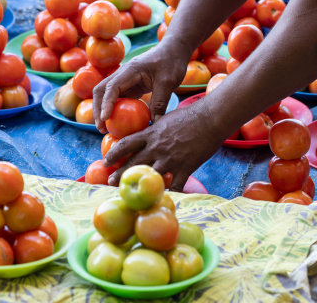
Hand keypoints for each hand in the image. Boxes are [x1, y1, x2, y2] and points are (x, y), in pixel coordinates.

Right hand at [92, 44, 188, 132]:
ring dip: (102, 109)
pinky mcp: (130, 85)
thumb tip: (155, 123)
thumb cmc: (171, 62)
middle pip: (101, 90)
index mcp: (130, 70)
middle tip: (101, 128)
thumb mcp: (168, 83)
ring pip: (106, 94)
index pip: (112, 87)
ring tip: (105, 128)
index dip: (106, 103)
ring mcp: (125, 79)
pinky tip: (118, 122)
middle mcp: (123, 74)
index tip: (105, 119)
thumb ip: (160, 102)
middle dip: (97, 109)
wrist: (173, 50)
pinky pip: (117, 97)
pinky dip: (113, 109)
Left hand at [103, 97, 225, 191]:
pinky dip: (169, 193)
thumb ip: (155, 129)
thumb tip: (147, 133)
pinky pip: (175, 185)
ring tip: (132, 195)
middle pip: (133, 163)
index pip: (126, 144)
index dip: (113, 153)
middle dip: (120, 174)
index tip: (106, 161)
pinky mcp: (185, 167)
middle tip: (109, 182)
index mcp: (151, 134)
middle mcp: (157, 147)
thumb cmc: (190, 116)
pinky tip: (163, 200)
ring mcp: (171, 159)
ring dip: (140, 187)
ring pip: (150, 176)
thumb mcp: (166, 119)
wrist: (211, 119)